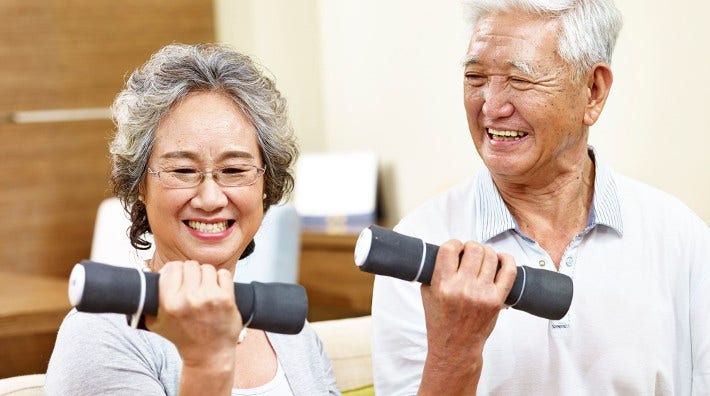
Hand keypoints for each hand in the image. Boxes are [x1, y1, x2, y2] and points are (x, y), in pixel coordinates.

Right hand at [145, 261, 241, 367]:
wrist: (208, 354)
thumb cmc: (183, 337)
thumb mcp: (155, 323)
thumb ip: (146, 300)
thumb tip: (146, 273)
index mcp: (170, 303)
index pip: (171, 268)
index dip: (174, 269)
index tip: (177, 275)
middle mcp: (189, 299)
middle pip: (190, 265)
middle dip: (191, 272)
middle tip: (192, 283)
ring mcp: (209, 298)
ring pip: (207, 268)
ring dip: (206, 275)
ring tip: (204, 287)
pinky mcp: (226, 299)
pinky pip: (223, 274)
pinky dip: (221, 279)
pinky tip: (217, 289)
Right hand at [418, 240, 516, 393]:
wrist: (456, 346)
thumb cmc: (441, 321)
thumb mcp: (427, 294)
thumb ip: (434, 272)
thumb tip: (447, 252)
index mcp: (443, 285)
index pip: (449, 249)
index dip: (453, 244)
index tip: (455, 248)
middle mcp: (463, 288)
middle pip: (473, 249)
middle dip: (471, 247)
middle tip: (469, 253)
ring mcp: (482, 294)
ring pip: (490, 256)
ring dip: (486, 252)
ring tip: (482, 258)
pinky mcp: (497, 300)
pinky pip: (509, 271)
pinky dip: (507, 260)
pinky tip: (500, 259)